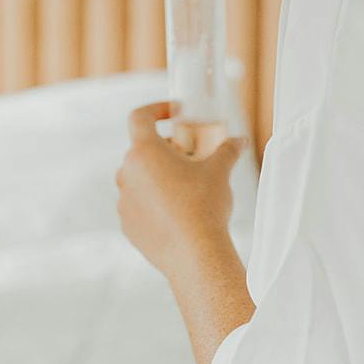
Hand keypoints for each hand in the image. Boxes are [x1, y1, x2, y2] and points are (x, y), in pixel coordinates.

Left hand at [116, 102, 245, 274]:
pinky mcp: (128, 224)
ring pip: (139, 178)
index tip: (176, 114)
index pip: (139, 117)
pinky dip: (154, 201)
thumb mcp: (220, 171)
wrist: (195, 253)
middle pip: (142, 149)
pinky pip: (138, 204)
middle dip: (165, 148)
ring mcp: (124, 201)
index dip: (157, 110)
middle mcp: (127, 173)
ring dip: (158, 176)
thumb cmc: (205, 205)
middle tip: (191, 154)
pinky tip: (178, 211)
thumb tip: (239, 141)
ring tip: (187, 186)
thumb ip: (228, 150)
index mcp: (144, 152)